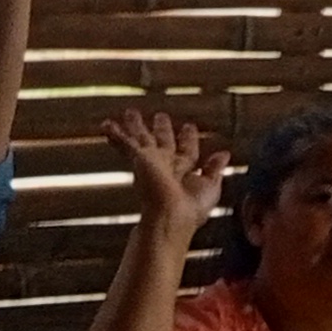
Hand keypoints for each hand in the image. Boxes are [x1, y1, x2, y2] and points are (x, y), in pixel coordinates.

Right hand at [100, 107, 227, 232]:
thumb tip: (224, 154)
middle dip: (162, 130)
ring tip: (130, 113)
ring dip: (136, 126)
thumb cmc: (190, 210)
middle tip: (160, 116)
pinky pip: (126, 143)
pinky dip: (117, 134)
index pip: (186, 151)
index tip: (188, 127)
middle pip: (163, 143)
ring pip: (141, 139)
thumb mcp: (210, 187)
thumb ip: (215, 169)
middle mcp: (166, 166)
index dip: (188, 139)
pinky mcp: (139, 160)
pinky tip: (107, 125)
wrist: (169, 217)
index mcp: (184, 173)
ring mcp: (150, 163)